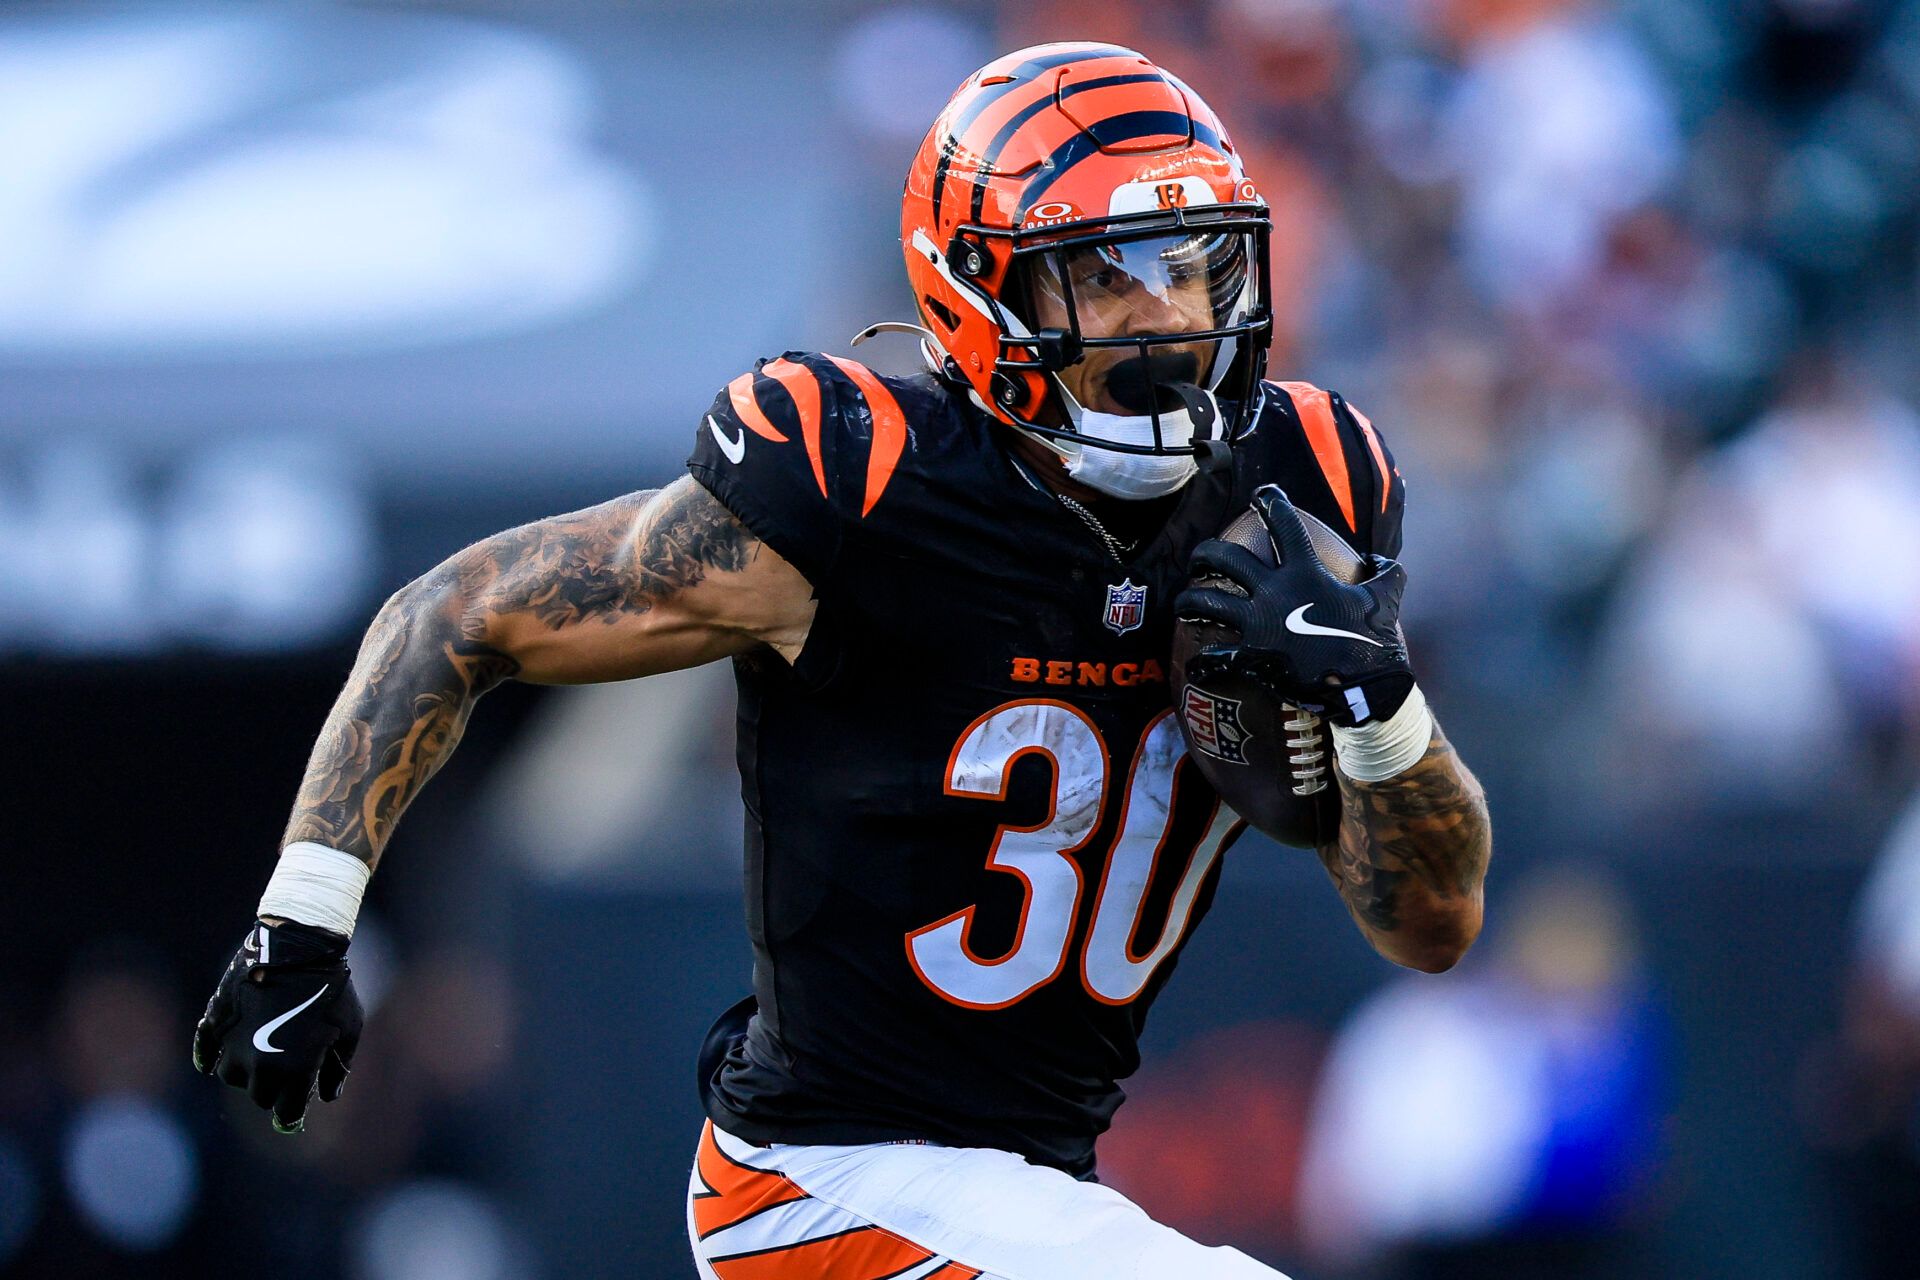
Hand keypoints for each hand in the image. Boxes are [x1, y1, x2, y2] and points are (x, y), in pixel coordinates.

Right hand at [193, 919, 362, 1132]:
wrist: (300, 947)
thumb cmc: (332, 991)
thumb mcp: (348, 1031)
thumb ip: (336, 1068)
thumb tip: (327, 1095)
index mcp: (292, 1072)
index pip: (286, 1113)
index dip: (293, 1113)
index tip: (295, 1111)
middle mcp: (258, 1066)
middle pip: (260, 1096)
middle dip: (274, 1090)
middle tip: (285, 1073)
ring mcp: (232, 1045)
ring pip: (232, 1075)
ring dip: (246, 1070)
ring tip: (262, 1052)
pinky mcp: (215, 1023)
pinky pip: (205, 1051)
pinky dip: (209, 1056)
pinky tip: (214, 1058)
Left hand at [1175, 485, 1414, 725]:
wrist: (1364, 685)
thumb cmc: (1373, 640)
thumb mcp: (1386, 597)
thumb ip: (1384, 572)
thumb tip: (1379, 559)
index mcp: (1304, 572)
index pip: (1284, 525)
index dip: (1271, 503)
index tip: (1262, 494)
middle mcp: (1274, 592)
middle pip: (1225, 559)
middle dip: (1205, 553)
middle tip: (1200, 557)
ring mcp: (1258, 624)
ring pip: (1206, 602)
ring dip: (1189, 601)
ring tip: (1183, 603)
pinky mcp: (1252, 657)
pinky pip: (1216, 659)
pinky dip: (1203, 664)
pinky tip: (1196, 666)